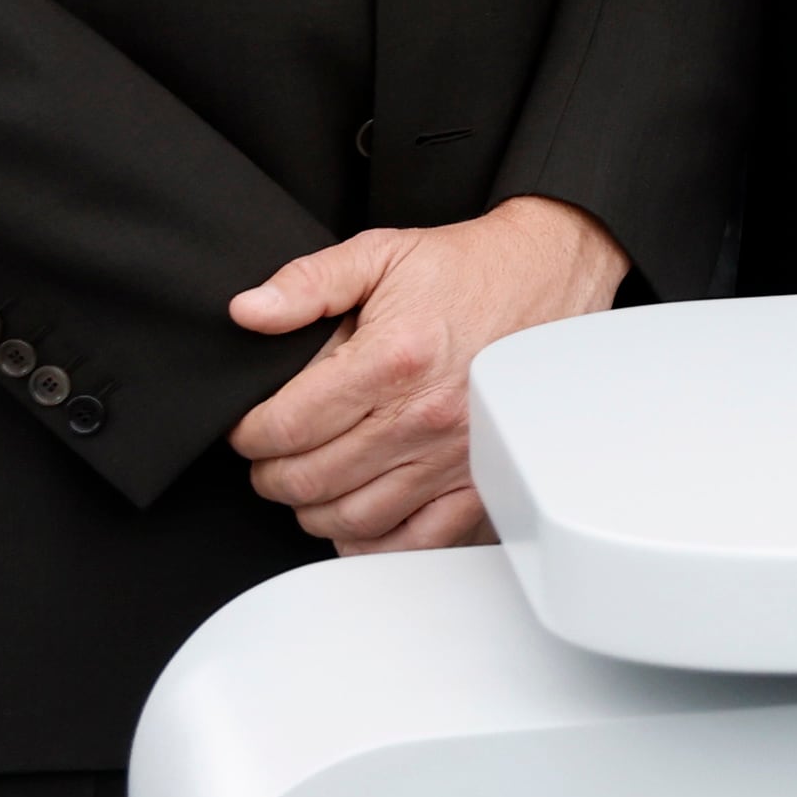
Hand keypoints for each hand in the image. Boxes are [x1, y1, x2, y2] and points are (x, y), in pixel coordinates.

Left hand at [225, 195, 630, 548]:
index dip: (248, 433)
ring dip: (312, 508)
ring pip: (352, 519)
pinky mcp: (480, 479)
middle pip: (310, 480)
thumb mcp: (382, 254)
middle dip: (270, 472)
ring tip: (307, 479)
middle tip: (269, 454)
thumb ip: (308, 282)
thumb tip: (247, 312)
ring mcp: (454, 456)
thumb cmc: (467, 270)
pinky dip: (373, 543)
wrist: (550, 278)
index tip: (248, 426)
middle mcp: (424, 416)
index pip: (287, 427)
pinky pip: (416, 540)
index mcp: (393, 359)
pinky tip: (355, 518)